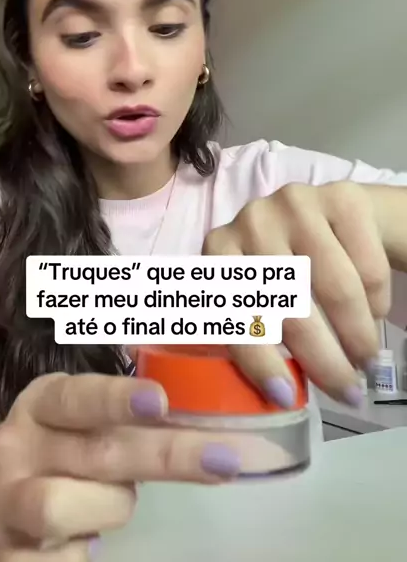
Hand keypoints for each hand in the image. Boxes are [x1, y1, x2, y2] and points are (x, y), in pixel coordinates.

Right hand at [0, 371, 284, 559]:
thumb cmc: (51, 450)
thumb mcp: (72, 420)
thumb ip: (122, 415)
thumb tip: (205, 416)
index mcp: (41, 405)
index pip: (77, 396)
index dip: (117, 398)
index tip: (160, 401)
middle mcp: (20, 448)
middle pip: (96, 453)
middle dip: (167, 456)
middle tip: (225, 460)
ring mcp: (7, 505)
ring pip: (63, 507)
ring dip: (111, 507)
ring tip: (115, 504)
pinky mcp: (5, 559)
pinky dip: (84, 554)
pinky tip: (86, 540)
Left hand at [203, 181, 392, 406]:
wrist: (336, 217)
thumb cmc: (290, 269)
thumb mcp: (257, 294)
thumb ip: (251, 329)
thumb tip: (275, 395)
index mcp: (219, 249)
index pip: (233, 312)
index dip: (258, 359)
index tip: (286, 398)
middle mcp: (251, 219)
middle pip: (289, 305)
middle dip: (322, 360)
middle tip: (347, 393)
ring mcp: (297, 202)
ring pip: (336, 289)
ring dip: (356, 336)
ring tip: (365, 361)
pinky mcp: (341, 197)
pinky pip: (367, 267)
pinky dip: (376, 302)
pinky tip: (374, 313)